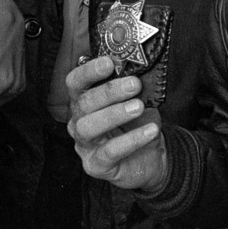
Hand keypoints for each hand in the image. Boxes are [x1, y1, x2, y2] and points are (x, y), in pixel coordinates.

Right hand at [66, 55, 167, 191]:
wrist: (152, 157)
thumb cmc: (138, 125)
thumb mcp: (137, 100)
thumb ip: (133, 86)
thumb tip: (140, 69)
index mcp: (84, 101)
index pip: (76, 82)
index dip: (88, 71)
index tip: (109, 63)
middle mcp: (78, 121)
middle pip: (83, 103)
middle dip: (109, 92)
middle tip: (134, 85)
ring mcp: (85, 145)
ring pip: (88, 127)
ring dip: (114, 114)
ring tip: (138, 107)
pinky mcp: (95, 165)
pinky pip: (108, 152)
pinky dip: (131, 140)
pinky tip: (150, 131)